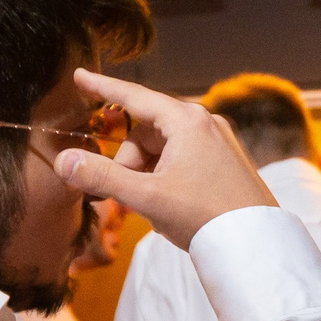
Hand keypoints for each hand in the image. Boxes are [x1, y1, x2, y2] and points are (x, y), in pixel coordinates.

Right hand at [54, 69, 275, 251]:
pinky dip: (166, 178)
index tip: (80, 75)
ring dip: (147, 174)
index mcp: (187, 121)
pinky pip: (183, 160)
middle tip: (124, 197)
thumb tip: (63, 160)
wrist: (257, 244)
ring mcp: (219, 142)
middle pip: (146, 132)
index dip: (103, 88)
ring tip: (153, 208)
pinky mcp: (226, 162)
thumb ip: (103, 177)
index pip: (134, 97)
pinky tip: (171, 206)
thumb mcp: (147, 197)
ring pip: (164, 149)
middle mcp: (205, 123)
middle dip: (128, 163)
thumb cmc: (206, 217)